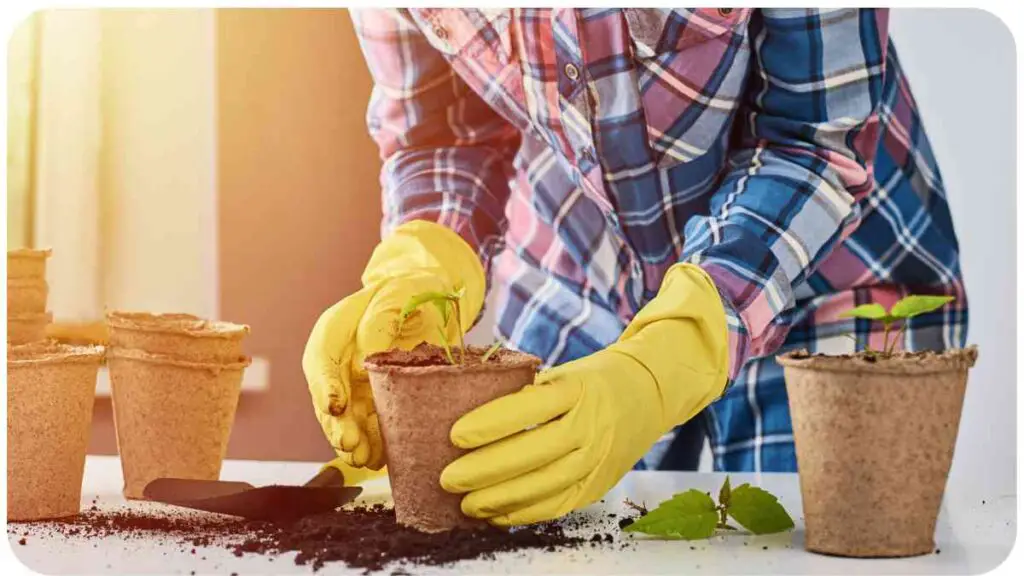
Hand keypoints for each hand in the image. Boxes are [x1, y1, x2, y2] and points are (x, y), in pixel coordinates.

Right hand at [303, 220, 484, 469]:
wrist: (430, 300)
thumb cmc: (409, 291)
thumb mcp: (397, 294)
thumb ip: (379, 323)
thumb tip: (367, 361)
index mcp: (334, 331)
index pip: (320, 360)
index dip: (325, 386)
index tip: (336, 406)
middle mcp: (339, 362)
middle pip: (329, 398)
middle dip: (337, 424)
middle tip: (349, 444)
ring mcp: (356, 384)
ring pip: (348, 419)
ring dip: (353, 441)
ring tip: (364, 459)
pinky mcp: (377, 400)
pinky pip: (370, 426)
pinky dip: (375, 443)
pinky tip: (382, 458)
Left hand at [440, 264, 729, 524]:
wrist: (648, 393)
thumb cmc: (592, 381)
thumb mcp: (563, 373)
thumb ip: (526, 394)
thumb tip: (468, 413)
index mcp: (577, 389)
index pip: (528, 408)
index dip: (490, 423)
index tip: (455, 434)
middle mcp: (590, 425)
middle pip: (533, 453)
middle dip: (485, 469)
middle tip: (448, 477)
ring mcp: (597, 458)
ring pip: (544, 485)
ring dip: (500, 498)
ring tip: (466, 503)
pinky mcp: (599, 484)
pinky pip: (559, 505)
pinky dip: (525, 513)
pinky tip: (496, 514)